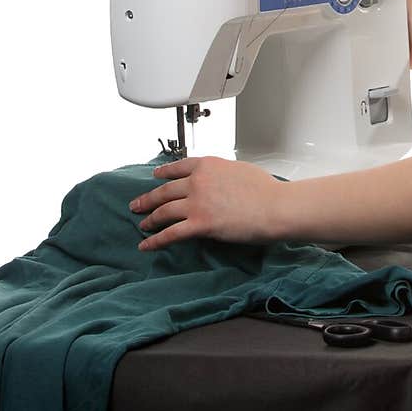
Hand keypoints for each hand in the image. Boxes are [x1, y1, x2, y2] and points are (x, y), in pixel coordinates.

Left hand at [129, 156, 282, 250]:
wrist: (274, 206)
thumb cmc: (265, 190)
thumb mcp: (239, 170)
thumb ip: (221, 174)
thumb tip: (217, 182)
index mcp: (208, 165)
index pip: (178, 167)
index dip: (163, 173)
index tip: (155, 176)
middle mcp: (197, 181)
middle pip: (165, 190)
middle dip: (148, 198)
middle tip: (137, 204)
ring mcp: (196, 202)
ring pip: (164, 211)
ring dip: (150, 218)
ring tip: (142, 224)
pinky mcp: (199, 224)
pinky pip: (170, 234)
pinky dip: (155, 240)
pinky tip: (146, 245)